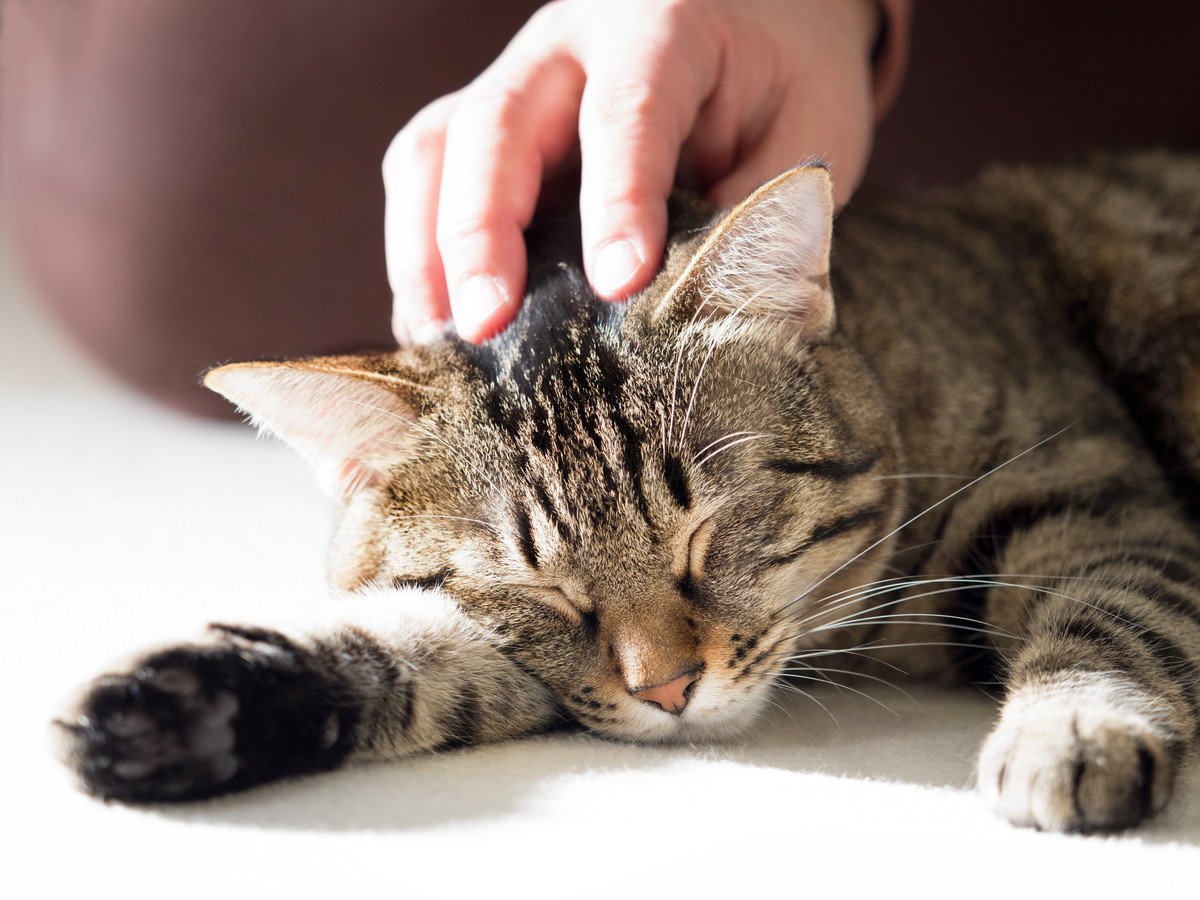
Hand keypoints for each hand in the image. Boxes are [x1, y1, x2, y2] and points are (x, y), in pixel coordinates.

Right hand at [384, 0, 888, 344]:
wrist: (752, 19)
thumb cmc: (781, 79)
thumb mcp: (809, 133)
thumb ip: (766, 213)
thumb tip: (705, 315)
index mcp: (664, 26)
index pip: (627, 111)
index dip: (618, 200)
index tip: (620, 286)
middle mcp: (568, 45)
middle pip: (494, 125)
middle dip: (481, 232)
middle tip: (487, 328)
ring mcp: (514, 82)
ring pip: (433, 149)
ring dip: (425, 250)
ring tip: (442, 341)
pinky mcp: (487, 128)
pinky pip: (427, 181)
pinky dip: (421, 256)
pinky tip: (438, 322)